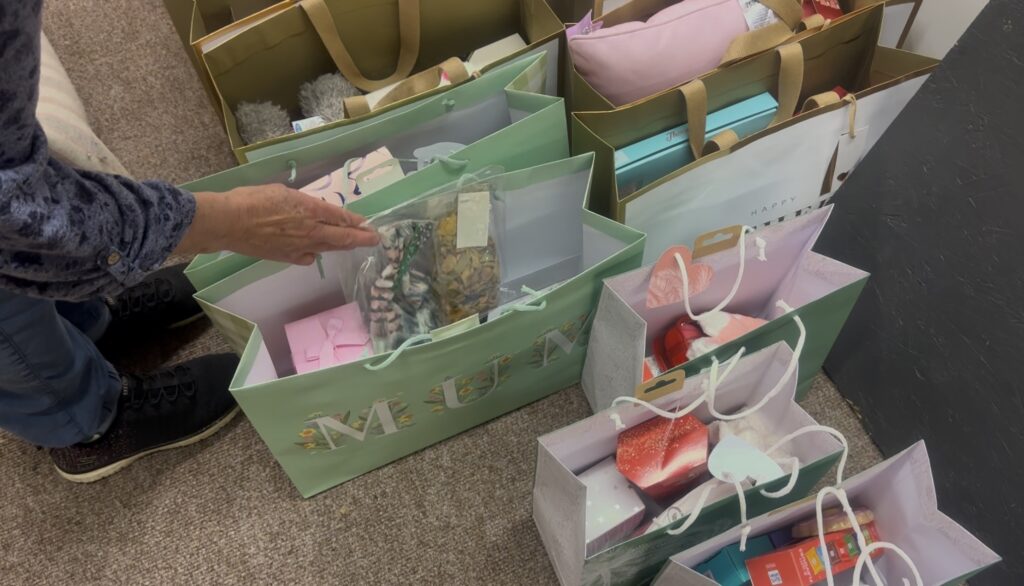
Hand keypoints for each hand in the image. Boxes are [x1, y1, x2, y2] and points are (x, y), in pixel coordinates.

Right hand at [176, 184, 378, 263]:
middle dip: (362, 238)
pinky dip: (315, 253)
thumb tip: (311, 211)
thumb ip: (302, 203)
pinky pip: (309, 257)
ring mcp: (300, 247)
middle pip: (343, 237)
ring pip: (329, 248)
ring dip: (343, 246)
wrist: (228, 222)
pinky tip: (315, 251)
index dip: (357, 222)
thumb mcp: (282, 193)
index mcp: (310, 209)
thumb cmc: (252, 200)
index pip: (341, 217)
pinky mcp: (288, 258)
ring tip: (354, 244)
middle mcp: (311, 230)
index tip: (369, 224)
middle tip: (375, 239)